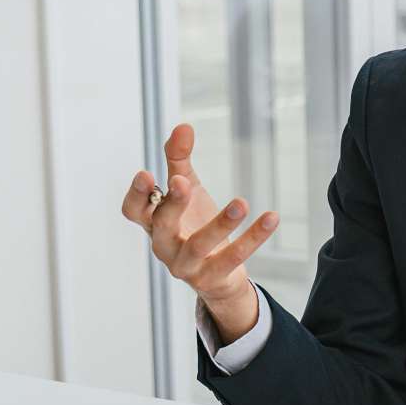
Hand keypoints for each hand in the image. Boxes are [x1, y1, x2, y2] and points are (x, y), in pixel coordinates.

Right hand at [121, 123, 278, 340]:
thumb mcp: (188, 191)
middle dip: (172, 204)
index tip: (146, 174)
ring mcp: (186, 266)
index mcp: (154, 223)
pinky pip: (233, 258)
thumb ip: (179, 160)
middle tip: (183, 183)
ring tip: (242, 202)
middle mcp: (164, 246)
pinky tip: (271, 217)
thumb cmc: (194, 225)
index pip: (134, 211)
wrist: (218, 275)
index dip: (137, 195)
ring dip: (220, 223)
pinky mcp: (212, 278)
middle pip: (161, 226)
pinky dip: (253, 238)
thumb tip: (183, 126)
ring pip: (198, 245)